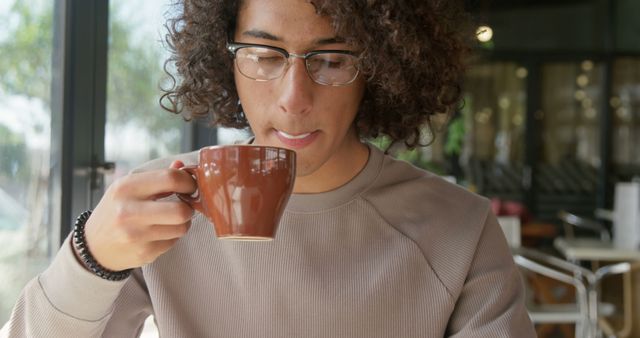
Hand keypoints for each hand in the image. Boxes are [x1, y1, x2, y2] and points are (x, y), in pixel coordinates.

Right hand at [80, 160, 196, 270]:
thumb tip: (182, 166)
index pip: (170, 179)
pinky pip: (174, 242)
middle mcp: (128, 211)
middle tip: (184, 206)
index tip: (190, 186)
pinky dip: (172, 236)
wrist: (95, 246)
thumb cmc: (117, 210)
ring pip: (181, 228)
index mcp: (126, 187)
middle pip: (180, 210)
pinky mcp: (143, 253)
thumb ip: (157, 176)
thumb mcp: (129, 187)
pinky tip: (159, 233)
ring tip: (171, 219)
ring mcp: (135, 235)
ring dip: (183, 223)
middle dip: (189, 208)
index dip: (188, 182)